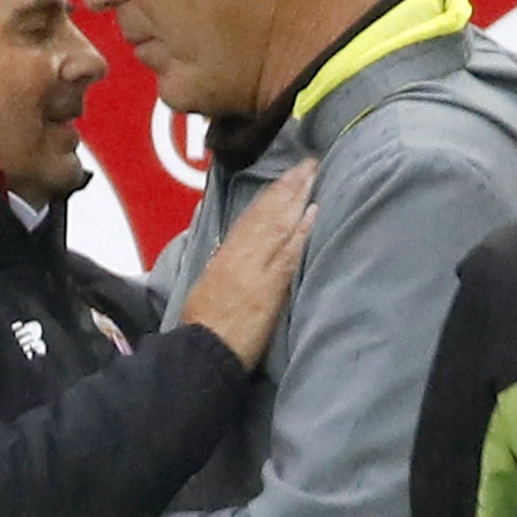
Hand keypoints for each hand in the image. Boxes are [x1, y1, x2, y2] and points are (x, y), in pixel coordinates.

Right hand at [180, 159, 316, 367]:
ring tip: (313, 177)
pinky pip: (286, 255)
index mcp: (224, 255)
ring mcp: (255, 270)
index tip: (287, 176)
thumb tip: (236, 249)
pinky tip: (312, 214)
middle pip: (267, 214)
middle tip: (309, 164)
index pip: (250, 217)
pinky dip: (300, 232)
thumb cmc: (203, 325)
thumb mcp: (207, 285)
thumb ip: (225, 264)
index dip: (271, 195)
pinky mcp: (268, 288)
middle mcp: (240, 256)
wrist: (203, 351)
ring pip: (278, 226)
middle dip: (289, 187)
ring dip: (298, 198)